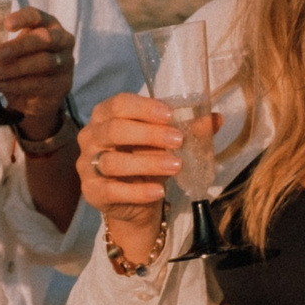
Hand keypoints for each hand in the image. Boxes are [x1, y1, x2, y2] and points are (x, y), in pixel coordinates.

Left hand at [0, 7, 75, 135]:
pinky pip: (42, 83)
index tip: (5, 24)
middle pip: (44, 38)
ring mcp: (65, 62)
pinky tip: (2, 86)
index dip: (22, 18)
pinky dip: (19, 85)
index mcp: (46, 25)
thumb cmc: (22, 65)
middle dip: (20, 46)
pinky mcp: (63, 84)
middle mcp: (61, 40)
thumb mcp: (4, 55)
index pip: (37, 15)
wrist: (36, 98)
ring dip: (16, 68)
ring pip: (44, 62)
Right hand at [75, 93, 185, 267]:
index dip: (144, 108)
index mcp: (106, 115)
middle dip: (149, 134)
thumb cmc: (147, 160)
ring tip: (176, 166)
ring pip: (113, 161)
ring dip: (147, 163)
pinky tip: (158, 191)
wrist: (136, 201)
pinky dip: (137, 191)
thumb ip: (189, 130)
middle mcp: (91, 136)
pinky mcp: (91, 191)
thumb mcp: (167, 143)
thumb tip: (216, 118)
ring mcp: (87, 165)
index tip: (170, 115)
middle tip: (178, 140)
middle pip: (114, 129)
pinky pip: (111, 190)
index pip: (119, 104)